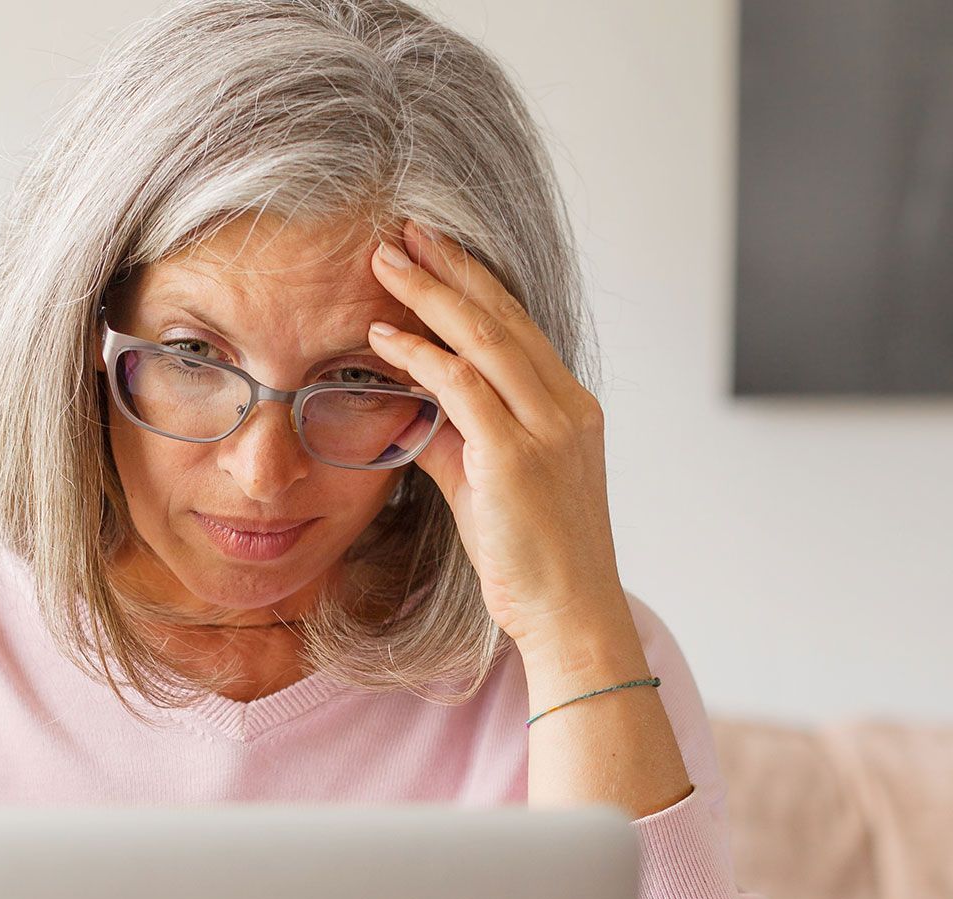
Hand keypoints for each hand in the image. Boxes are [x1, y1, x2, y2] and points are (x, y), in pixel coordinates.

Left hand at [366, 219, 629, 650]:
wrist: (568, 614)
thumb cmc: (529, 558)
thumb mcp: (487, 485)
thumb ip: (455, 440)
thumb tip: (412, 409)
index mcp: (569, 408)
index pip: (517, 328)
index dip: (473, 284)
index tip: (432, 251)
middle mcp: (566, 408)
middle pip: (503, 316)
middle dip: (451, 267)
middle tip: (405, 229)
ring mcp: (547, 430)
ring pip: (485, 339)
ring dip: (429, 294)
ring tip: (385, 261)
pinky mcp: (517, 458)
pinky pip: (463, 388)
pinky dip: (421, 356)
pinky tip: (383, 337)